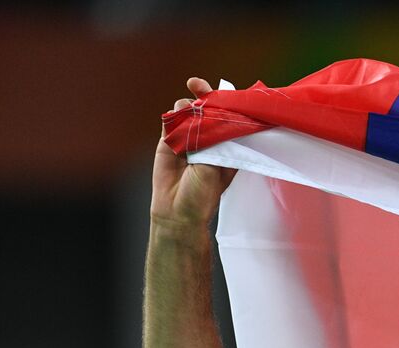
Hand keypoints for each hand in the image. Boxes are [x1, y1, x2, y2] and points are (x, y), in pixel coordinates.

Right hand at [150, 77, 235, 230]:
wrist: (178, 210)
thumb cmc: (205, 193)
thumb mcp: (219, 164)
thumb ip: (216, 138)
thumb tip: (212, 113)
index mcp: (228, 143)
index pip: (229, 116)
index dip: (227, 101)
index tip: (225, 90)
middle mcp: (209, 138)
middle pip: (207, 108)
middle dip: (204, 94)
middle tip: (197, 85)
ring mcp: (189, 137)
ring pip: (188, 110)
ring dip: (187, 106)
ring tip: (188, 113)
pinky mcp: (169, 140)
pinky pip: (170, 120)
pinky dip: (173, 116)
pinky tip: (175, 119)